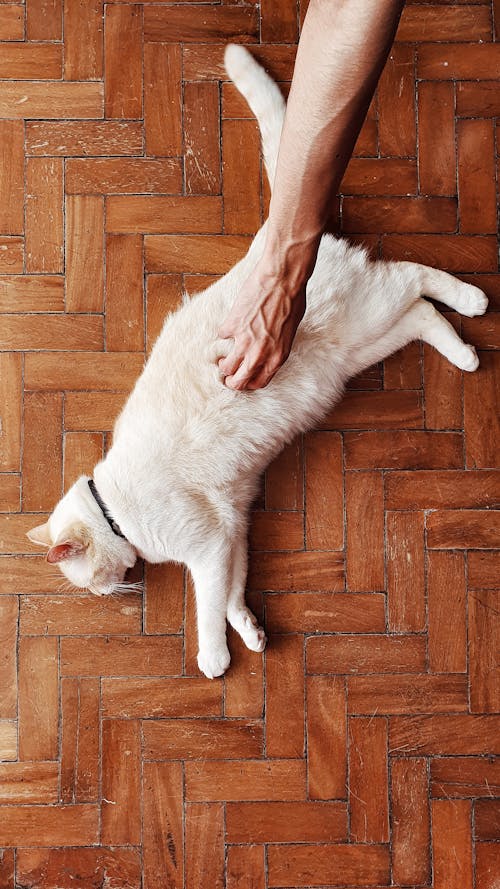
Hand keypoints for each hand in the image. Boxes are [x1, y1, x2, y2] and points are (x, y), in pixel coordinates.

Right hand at [217, 261, 305, 389]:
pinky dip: (224, 332)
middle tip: (229, 375)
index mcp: (277, 357)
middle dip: (232, 381)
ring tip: (223, 357)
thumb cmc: (292, 301)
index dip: (249, 383)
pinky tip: (229, 326)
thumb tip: (265, 353)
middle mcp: (260, 353)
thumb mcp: (289, 332)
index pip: (259, 383)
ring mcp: (244, 341)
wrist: (282, 279)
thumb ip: (276, 347)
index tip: (244, 379)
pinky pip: (222, 336)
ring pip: (226, 366)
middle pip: (239, 382)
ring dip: (223, 363)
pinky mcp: (232, 325)